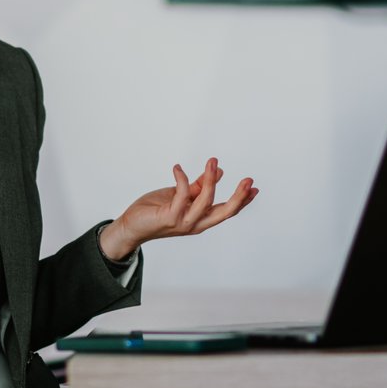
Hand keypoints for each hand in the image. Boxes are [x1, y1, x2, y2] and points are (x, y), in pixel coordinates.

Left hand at [98, 158, 257, 260]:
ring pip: (206, 201)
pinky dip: (182, 178)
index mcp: (200, 219)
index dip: (242, 201)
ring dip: (212, 180)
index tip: (255, 188)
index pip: (226, 211)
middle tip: (248, 180)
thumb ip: (199, 186)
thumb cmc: (155, 211)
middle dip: (238, 197)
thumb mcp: (180, 196)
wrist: (131, 225)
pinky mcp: (170, 217)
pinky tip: (178, 168)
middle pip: (224, 212)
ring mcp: (184, 222)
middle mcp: (195, 223)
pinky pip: (182, 194)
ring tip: (213, 161)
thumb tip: (219, 171)